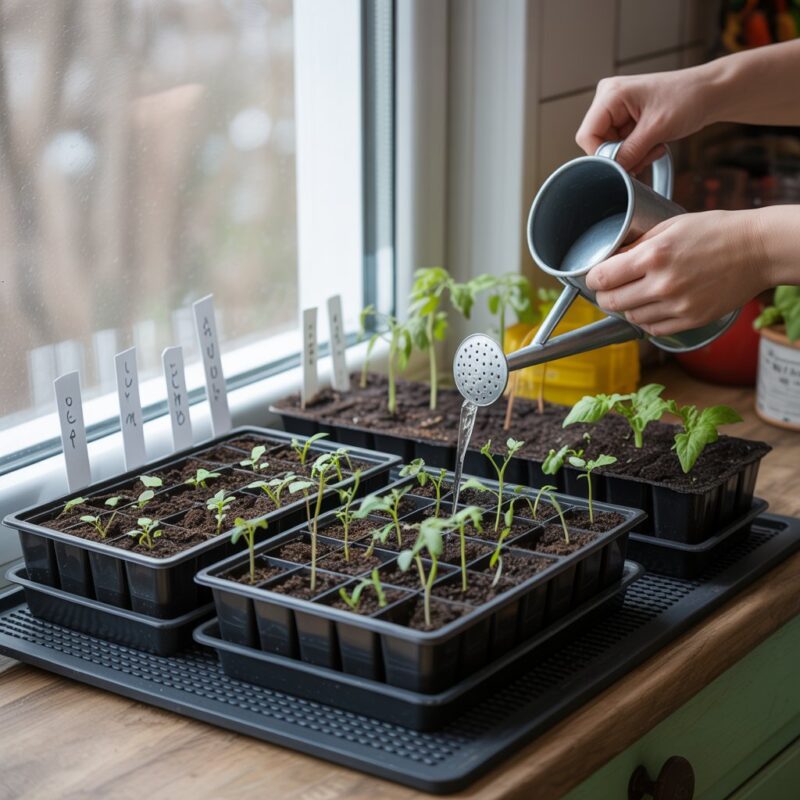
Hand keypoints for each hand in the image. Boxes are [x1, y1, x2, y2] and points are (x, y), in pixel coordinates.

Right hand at [576, 69, 710, 172]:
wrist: (710, 93)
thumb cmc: (689, 97)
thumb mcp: (656, 129)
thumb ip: (629, 152)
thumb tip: (613, 171)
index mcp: (611, 94)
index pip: (587, 135)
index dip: (602, 155)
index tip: (622, 164)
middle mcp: (609, 98)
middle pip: (598, 142)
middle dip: (621, 155)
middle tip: (644, 155)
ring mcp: (617, 108)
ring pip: (610, 146)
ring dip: (632, 154)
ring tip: (654, 146)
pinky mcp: (625, 117)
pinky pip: (621, 144)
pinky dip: (637, 150)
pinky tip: (653, 144)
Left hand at [585, 210, 767, 336]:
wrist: (758, 250)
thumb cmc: (716, 232)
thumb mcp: (670, 226)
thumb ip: (638, 245)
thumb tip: (612, 257)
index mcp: (653, 256)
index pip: (602, 277)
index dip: (593, 278)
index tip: (595, 277)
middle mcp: (662, 283)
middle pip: (612, 302)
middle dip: (604, 295)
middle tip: (607, 290)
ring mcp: (677, 305)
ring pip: (631, 317)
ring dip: (626, 308)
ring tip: (632, 296)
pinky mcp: (690, 320)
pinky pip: (654, 329)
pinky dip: (646, 321)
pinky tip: (651, 308)